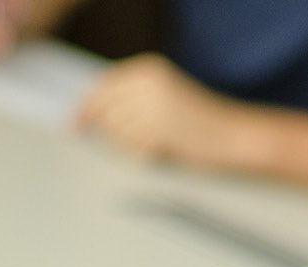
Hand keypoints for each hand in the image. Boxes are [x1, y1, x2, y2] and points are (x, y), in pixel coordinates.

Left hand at [77, 53, 244, 164]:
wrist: (235, 136)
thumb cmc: (200, 123)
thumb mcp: (163, 97)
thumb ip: (130, 100)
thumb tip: (89, 116)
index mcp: (147, 68)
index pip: (101, 87)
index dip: (84, 108)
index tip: (73, 125)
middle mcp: (147, 82)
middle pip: (104, 112)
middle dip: (108, 132)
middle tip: (128, 143)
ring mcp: (153, 105)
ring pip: (116, 134)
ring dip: (131, 145)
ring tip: (158, 143)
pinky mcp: (159, 129)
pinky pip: (133, 149)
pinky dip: (144, 155)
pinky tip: (165, 150)